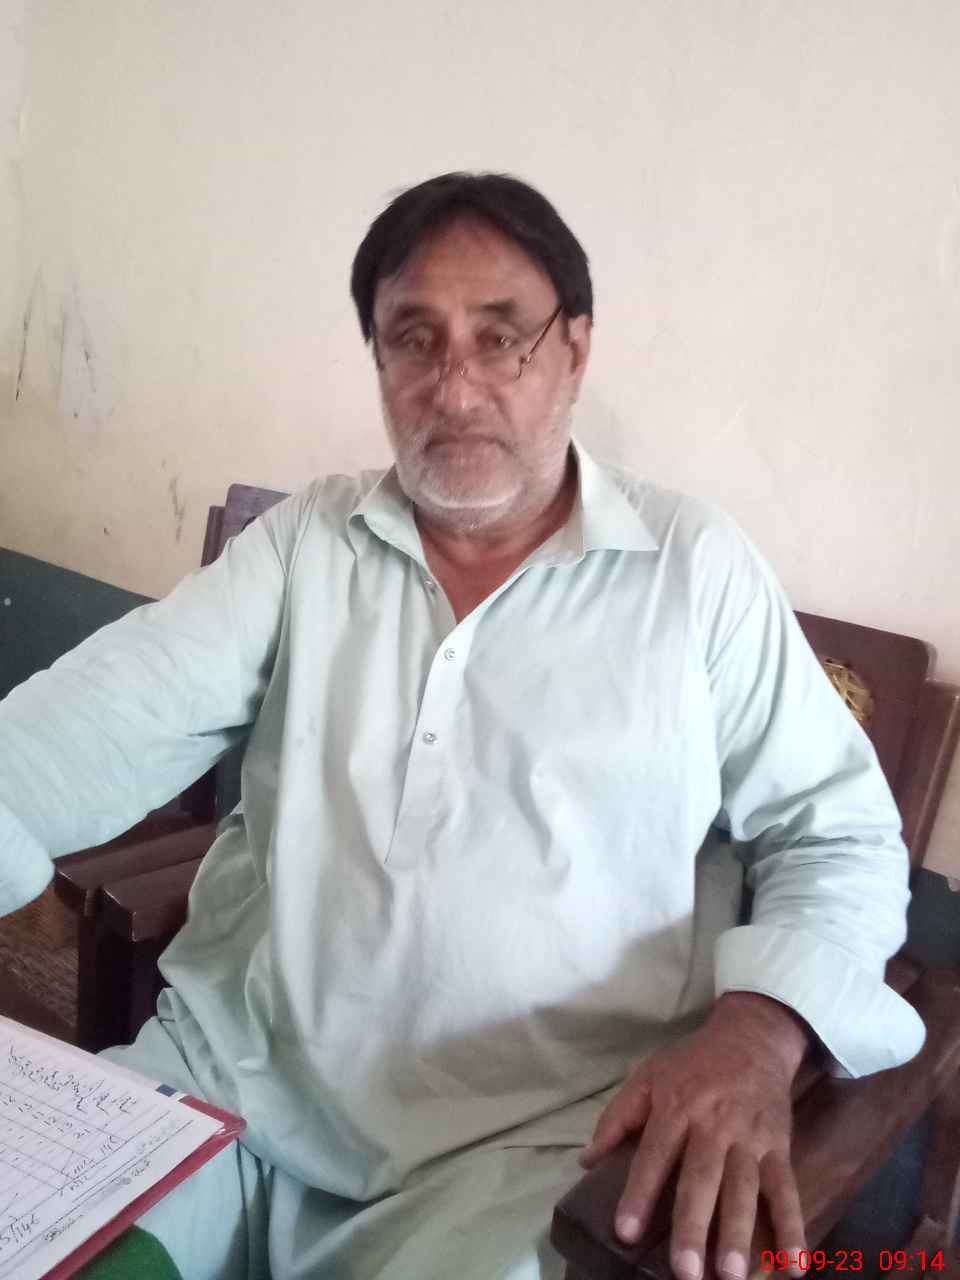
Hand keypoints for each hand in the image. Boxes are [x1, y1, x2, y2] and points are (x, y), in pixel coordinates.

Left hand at [578, 993, 809, 1279]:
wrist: (752, 1037)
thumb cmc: (692, 1062)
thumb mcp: (648, 1075)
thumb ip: (617, 1118)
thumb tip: (586, 1161)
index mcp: (676, 1108)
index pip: (654, 1155)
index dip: (639, 1193)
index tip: (625, 1232)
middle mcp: (713, 1126)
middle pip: (701, 1180)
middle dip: (694, 1227)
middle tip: (686, 1271)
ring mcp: (749, 1139)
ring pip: (743, 1190)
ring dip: (739, 1233)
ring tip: (733, 1275)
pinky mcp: (779, 1147)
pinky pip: (786, 1191)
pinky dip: (792, 1228)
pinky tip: (795, 1267)